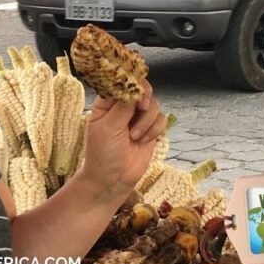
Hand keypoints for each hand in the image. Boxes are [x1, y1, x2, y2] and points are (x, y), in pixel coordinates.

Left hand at [80, 79, 167, 202]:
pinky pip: (161, 119)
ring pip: (153, 105)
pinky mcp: (149, 130)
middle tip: (142, 107)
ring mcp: (137, 119)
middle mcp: (123, 107)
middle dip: (144, 98)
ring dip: (147, 120)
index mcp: (107, 103)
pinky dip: (155, 129)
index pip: (121, 82)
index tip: (136, 90)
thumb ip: (123, 107)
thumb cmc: (102, 154)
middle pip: (142, 89)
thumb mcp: (108, 127)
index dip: (131, 82)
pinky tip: (143, 141)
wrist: (112, 180)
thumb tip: (135, 89)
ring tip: (134, 137)